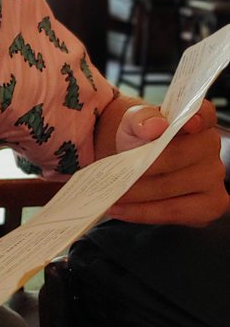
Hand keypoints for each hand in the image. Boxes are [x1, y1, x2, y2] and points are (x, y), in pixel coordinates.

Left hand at [110, 99, 227, 225]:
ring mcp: (214, 178)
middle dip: (142, 169)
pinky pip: (175, 212)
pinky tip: (121, 210)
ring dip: (137, 194)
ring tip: (111, 195)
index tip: (188, 123)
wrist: (136, 164)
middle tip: (115, 176)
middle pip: (176, 157)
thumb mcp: (132, 123)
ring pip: (171, 189)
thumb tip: (155, 126)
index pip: (203, 114)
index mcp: (198, 119)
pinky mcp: (209, 206)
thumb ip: (140, 118)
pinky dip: (143, 213)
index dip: (198, 118)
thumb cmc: (140, 140)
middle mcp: (210, 147)